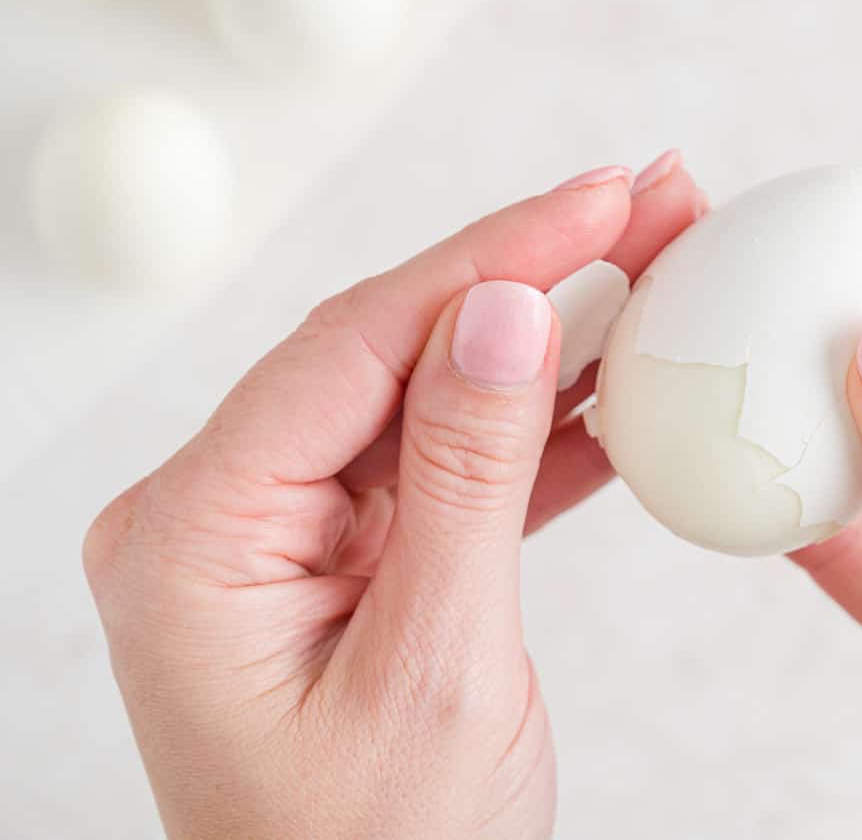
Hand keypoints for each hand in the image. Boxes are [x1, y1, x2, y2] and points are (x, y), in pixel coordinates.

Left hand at [82, 156, 702, 838]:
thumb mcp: (436, 669)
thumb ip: (465, 477)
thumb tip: (503, 309)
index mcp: (195, 537)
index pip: (356, 347)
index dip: (491, 257)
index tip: (602, 199)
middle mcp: (223, 516)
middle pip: (395, 348)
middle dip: (534, 268)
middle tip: (652, 200)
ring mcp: (288, 534)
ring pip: (435, 394)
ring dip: (552, 334)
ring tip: (660, 262)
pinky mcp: (351, 557)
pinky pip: (452, 465)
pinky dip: (541, 427)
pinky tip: (622, 379)